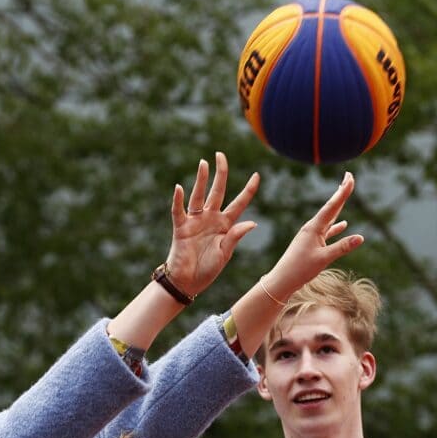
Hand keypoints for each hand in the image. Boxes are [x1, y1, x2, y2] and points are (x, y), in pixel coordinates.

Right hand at [165, 152, 259, 296]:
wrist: (188, 282)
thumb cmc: (207, 270)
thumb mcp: (225, 253)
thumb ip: (235, 236)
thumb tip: (252, 222)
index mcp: (225, 225)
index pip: (239, 203)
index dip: (248, 190)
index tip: (257, 175)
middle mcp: (211, 218)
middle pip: (217, 191)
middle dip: (220, 173)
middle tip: (220, 155)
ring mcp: (195, 221)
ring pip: (199, 196)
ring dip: (201, 180)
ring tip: (203, 163)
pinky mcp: (181, 227)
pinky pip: (179, 211)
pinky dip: (178, 200)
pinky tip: (179, 188)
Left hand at [261, 172, 363, 300]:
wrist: (282, 280)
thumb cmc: (300, 270)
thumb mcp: (323, 258)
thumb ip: (342, 247)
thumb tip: (361, 238)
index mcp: (314, 228)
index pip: (332, 206)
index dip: (343, 192)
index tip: (350, 177)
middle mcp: (312, 228)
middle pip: (331, 207)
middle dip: (341, 192)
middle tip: (349, 177)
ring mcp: (311, 236)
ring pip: (329, 218)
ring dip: (339, 207)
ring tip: (345, 195)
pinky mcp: (311, 244)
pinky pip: (327, 232)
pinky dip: (336, 228)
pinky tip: (343, 224)